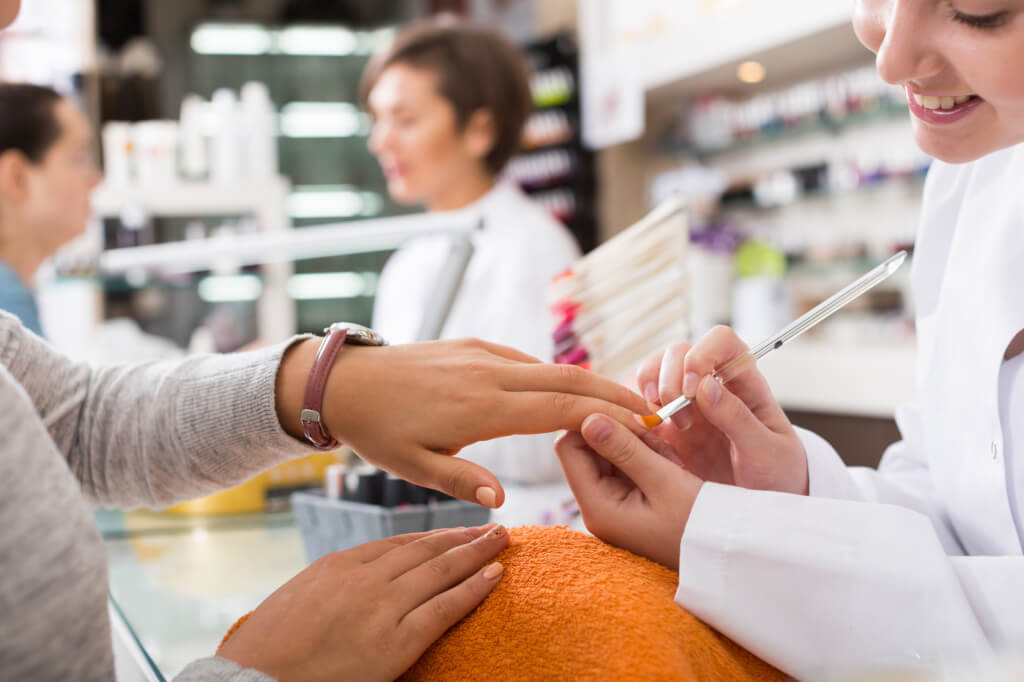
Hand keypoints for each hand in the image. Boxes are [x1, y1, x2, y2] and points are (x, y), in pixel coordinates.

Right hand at [218, 523, 508, 681]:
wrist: (251, 681)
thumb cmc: (267, 648)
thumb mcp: (298, 597)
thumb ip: (334, 581)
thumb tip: (359, 579)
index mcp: (338, 564)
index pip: (397, 543)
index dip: (433, 537)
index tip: (455, 532)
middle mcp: (363, 578)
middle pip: (425, 550)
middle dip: (462, 537)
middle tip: (493, 526)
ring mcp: (380, 608)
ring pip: (440, 571)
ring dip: (476, 553)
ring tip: (502, 542)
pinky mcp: (393, 642)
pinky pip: (443, 609)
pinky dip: (472, 589)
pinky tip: (494, 576)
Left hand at [278, 337, 648, 506]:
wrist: (345, 380)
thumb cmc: (380, 430)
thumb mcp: (414, 468)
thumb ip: (463, 481)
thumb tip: (502, 503)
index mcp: (482, 408)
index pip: (562, 409)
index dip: (608, 416)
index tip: (644, 426)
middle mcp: (491, 374)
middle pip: (570, 379)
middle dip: (617, 393)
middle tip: (654, 411)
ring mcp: (484, 355)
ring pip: (551, 366)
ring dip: (591, 382)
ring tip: (622, 404)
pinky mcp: (475, 346)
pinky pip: (526, 360)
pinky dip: (557, 375)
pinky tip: (568, 390)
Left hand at [556, 415, 701, 569]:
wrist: (728, 556)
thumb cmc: (700, 524)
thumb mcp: (664, 481)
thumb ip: (624, 448)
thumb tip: (586, 418)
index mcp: (597, 507)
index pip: (568, 447)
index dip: (591, 421)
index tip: (629, 414)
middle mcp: (598, 507)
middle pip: (588, 447)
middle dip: (621, 433)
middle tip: (657, 437)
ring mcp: (614, 504)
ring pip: (611, 451)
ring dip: (640, 444)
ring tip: (672, 460)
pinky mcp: (630, 500)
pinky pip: (628, 463)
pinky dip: (649, 456)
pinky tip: (674, 466)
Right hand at [636, 326, 807, 494]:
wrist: (762, 504)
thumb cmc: (777, 473)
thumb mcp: (766, 451)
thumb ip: (738, 418)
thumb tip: (705, 386)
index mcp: (745, 381)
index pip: (721, 341)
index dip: (702, 354)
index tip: (691, 387)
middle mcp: (712, 384)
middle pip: (679, 352)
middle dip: (670, 380)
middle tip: (680, 420)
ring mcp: (687, 403)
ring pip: (655, 370)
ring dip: (650, 391)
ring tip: (662, 424)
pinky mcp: (667, 425)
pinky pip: (641, 403)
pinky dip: (635, 412)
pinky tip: (646, 435)